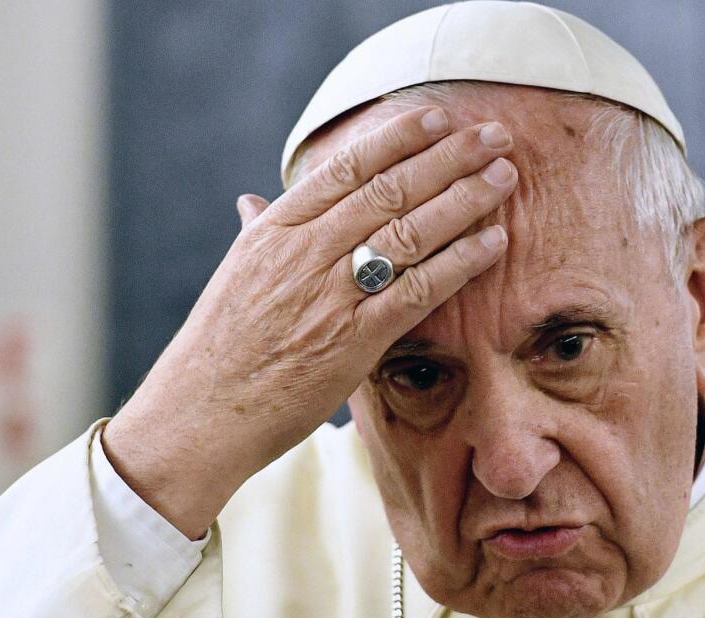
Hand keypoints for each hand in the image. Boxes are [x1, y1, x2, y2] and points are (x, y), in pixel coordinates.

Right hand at [102, 106, 516, 537]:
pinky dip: (461, 262)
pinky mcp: (355, 340)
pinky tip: (494, 242)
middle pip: (390, 189)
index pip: (346, 166)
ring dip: (465, 199)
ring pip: (410, 231)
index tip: (436, 116)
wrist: (199, 415)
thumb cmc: (218, 348)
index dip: (397, 137)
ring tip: (505, 176)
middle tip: (494, 135)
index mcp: (276, 229)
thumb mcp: (233, 275)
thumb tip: (252, 200)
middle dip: (449, 157)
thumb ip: (256, 232)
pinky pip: (419, 290)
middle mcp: (305, 251)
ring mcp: (331, 294)